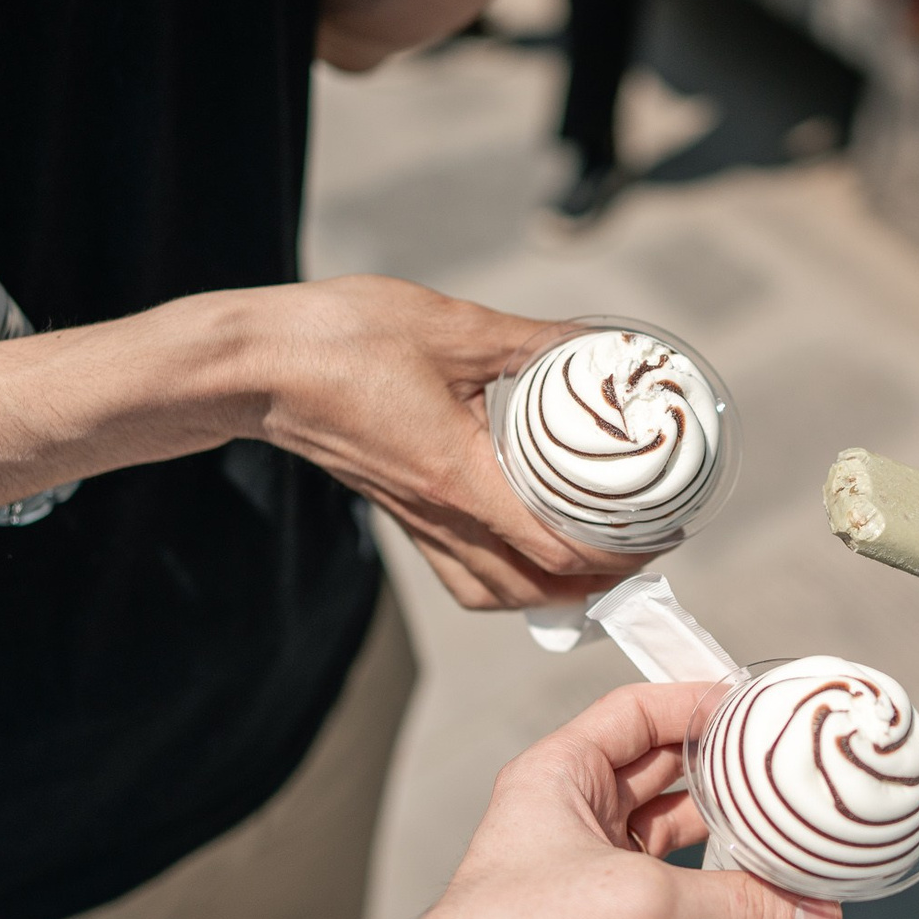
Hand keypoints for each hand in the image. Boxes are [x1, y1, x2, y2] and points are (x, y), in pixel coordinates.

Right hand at [239, 276, 642, 609]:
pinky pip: (460, 570)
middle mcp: (438, 515)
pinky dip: (502, 576)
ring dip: (548, 590)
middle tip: (640, 551)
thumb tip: (596, 342)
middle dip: (593, 584)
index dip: (617, 554)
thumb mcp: (454, 327)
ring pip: (492, 591)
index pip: (553, 548)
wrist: (256, 364)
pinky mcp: (397, 511)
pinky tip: (522, 546)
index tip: (662, 533)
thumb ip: (531, 340)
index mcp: (458, 479)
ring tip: (591, 563)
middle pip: (529, 589)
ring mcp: (414, 521)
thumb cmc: (343, 340)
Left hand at [298, 681, 839, 918]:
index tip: (764, 710)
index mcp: (564, 778)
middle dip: (741, 791)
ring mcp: (605, 895)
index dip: (701, 705)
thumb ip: (733, 904)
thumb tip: (813, 918)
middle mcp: (583, 828)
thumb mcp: (638, 902)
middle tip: (807, 788)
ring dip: (753, 873)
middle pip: (678, 789)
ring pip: (696, 867)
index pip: (640, 714)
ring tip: (817, 869)